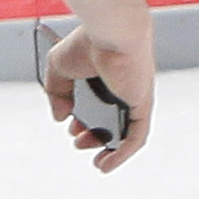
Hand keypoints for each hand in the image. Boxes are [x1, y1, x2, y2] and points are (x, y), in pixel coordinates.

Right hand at [42, 23, 155, 171]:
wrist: (110, 34)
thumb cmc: (87, 44)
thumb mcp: (58, 69)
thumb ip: (56, 93)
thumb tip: (60, 116)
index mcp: (106, 79)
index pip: (98, 108)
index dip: (84, 122)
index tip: (71, 127)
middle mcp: (124, 91)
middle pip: (112, 123)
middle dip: (94, 137)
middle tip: (79, 142)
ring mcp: (135, 100)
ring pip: (127, 133)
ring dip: (112, 151)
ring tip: (98, 164)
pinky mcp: (142, 107)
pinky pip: (136, 136)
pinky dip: (123, 153)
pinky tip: (107, 163)